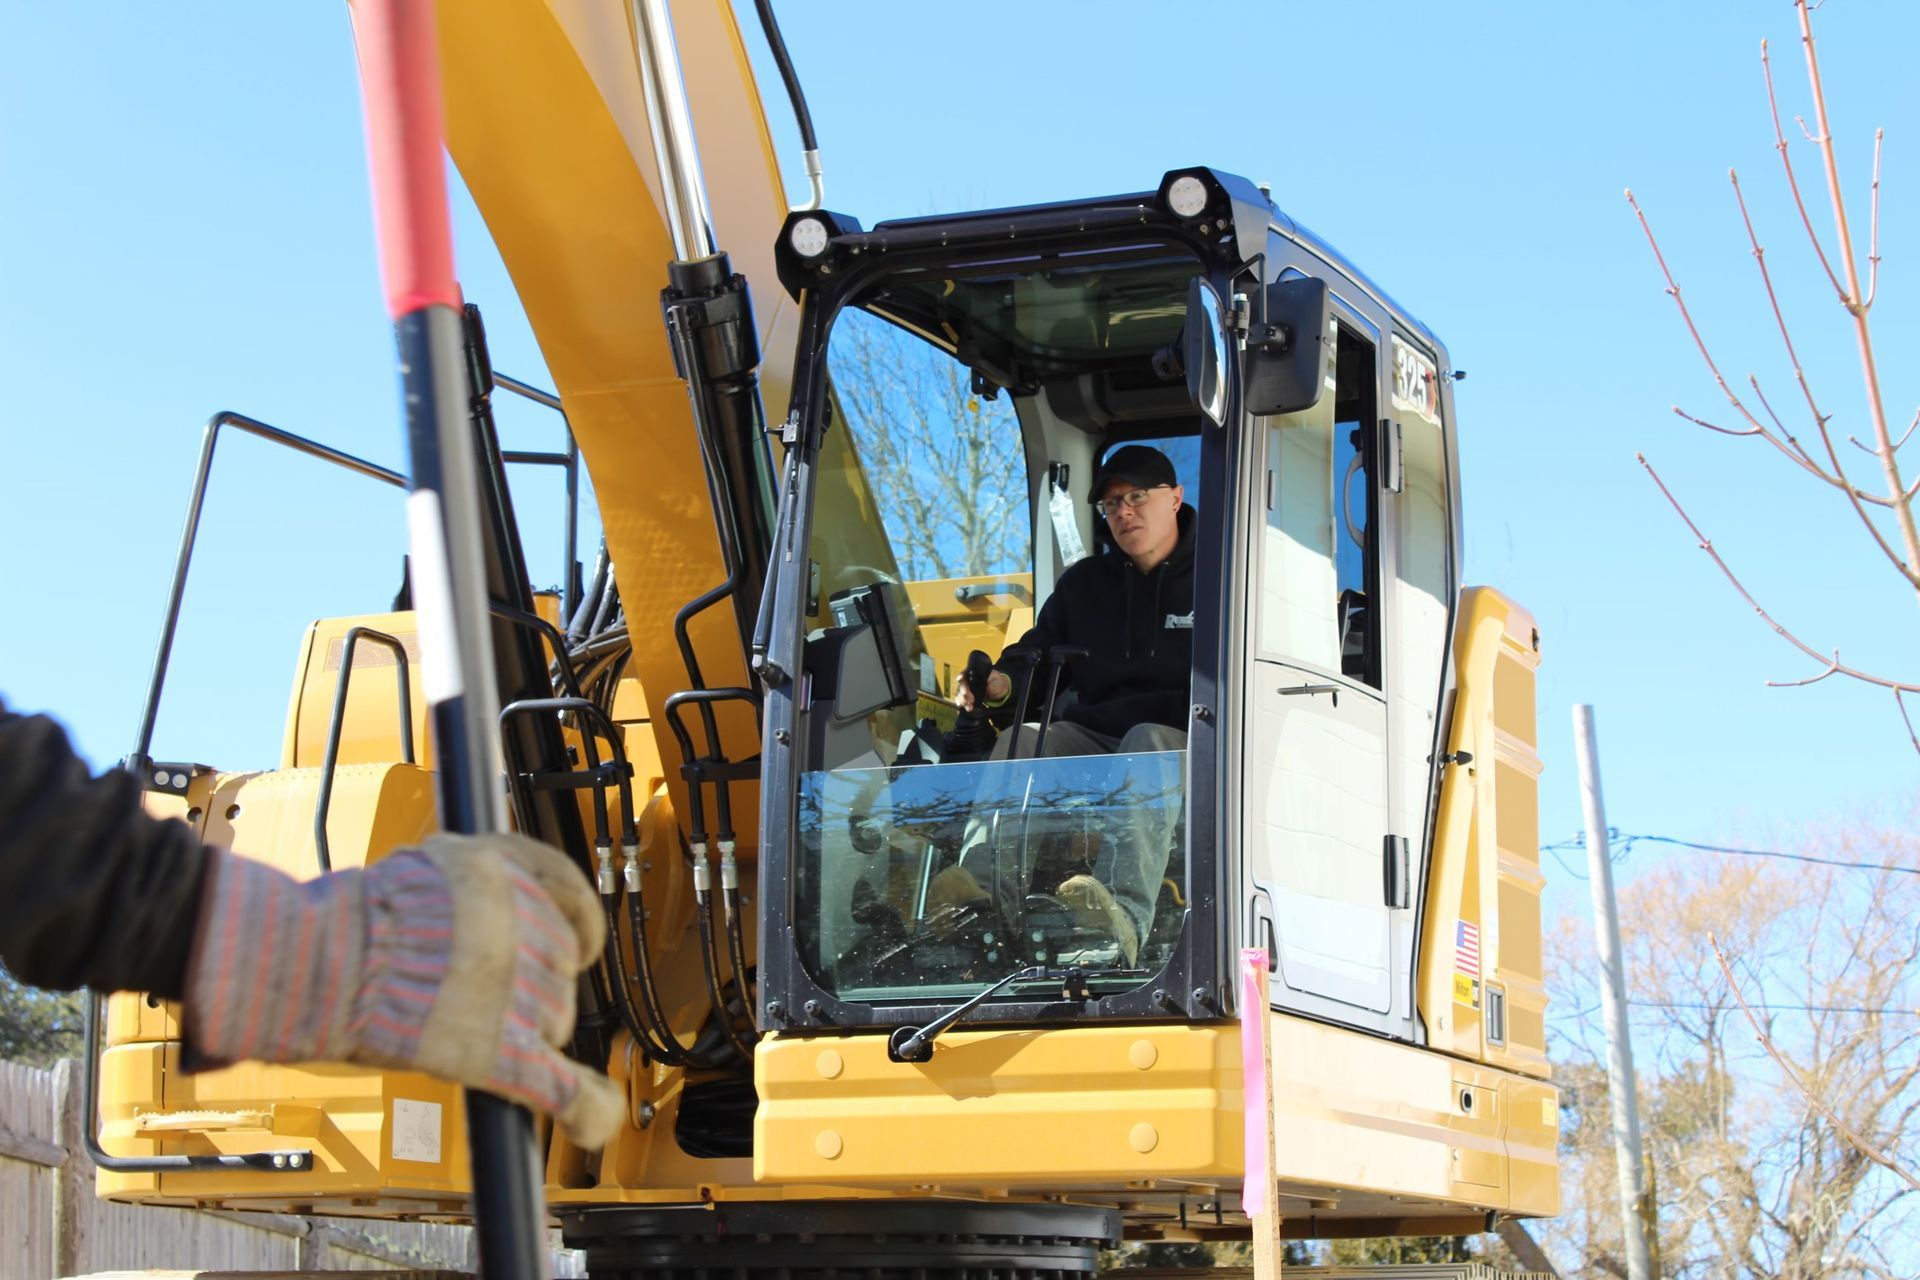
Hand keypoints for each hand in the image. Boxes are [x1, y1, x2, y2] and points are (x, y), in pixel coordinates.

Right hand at [186, 833, 623, 1148]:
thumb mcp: (430, 864)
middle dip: (528, 980)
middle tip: (472, 992)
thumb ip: (479, 877)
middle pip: (560, 963)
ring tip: (458, 1025)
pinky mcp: (505, 1053)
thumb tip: (497, 892)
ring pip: (554, 1020)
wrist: (324, 962)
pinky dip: (587, 1109)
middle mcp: (532, 926)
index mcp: (512, 873)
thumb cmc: (359, 917)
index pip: (571, 893)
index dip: (579, 921)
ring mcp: (526, 991)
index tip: (579, 942)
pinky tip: (595, 1120)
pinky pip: (565, 1088)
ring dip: (520, 1028)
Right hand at [954, 668, 1009, 712]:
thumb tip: (988, 688)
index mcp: (975, 673)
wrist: (999, 691)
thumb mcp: (998, 682)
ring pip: (960, 692)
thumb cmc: (997, 682)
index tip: (960, 678)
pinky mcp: (968, 697)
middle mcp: (969, 680)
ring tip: (969, 706)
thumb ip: (993, 685)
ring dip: (962, 699)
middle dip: (963, 691)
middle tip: (969, 698)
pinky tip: (961, 706)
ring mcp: (968, 689)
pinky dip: (961, 703)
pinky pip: (962, 699)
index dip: (962, 675)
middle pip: (962, 684)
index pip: (966, 672)